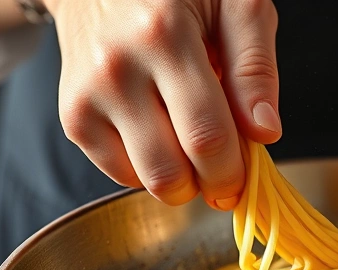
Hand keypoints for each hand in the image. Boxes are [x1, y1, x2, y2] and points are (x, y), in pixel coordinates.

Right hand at [43, 0, 281, 209]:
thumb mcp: (235, 4)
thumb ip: (255, 67)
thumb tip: (265, 131)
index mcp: (164, 36)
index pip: (207, 136)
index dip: (235, 171)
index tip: (248, 173)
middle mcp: (117, 68)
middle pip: (171, 172)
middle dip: (208, 183)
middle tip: (225, 162)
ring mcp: (87, 96)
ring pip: (146, 181)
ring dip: (181, 179)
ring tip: (192, 140)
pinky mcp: (72, 116)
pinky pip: (121, 173)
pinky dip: (150, 168)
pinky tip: (162, 133)